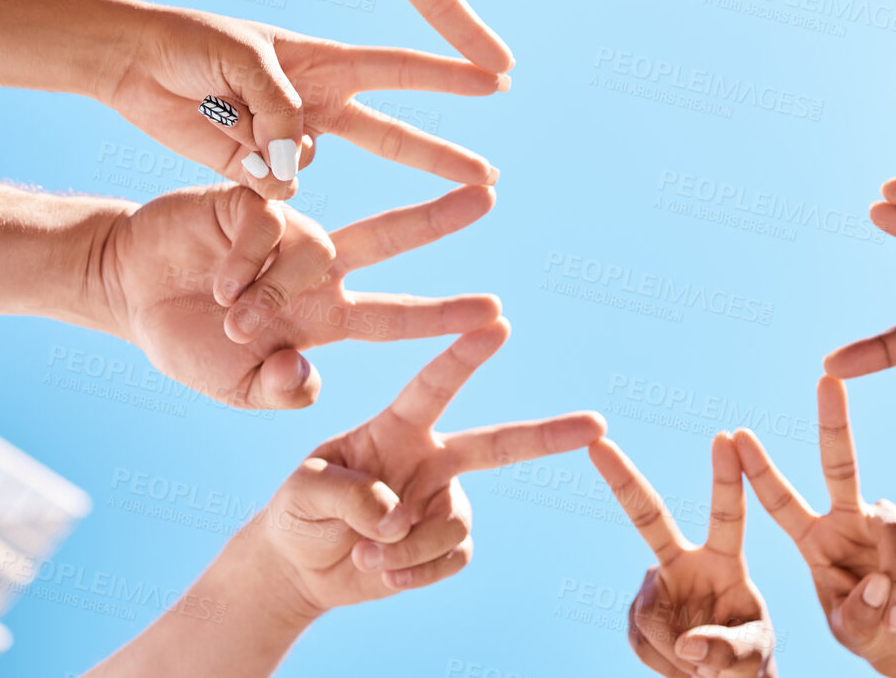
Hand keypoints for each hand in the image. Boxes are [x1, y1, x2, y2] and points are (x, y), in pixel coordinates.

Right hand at [91, 182, 498, 407]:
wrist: (124, 290)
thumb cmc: (187, 342)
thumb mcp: (233, 386)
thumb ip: (273, 391)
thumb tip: (306, 380)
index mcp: (325, 316)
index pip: (397, 318)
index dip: (444, 319)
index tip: (497, 315)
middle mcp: (318, 268)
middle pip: (391, 238)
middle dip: (438, 219)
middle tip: (487, 197)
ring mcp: (287, 231)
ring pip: (315, 251)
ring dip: (277, 290)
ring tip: (232, 313)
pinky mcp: (252, 201)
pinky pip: (267, 226)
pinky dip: (246, 258)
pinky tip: (218, 278)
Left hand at [98, 4, 502, 199]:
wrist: (130, 63)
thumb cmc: (191, 43)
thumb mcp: (244, 61)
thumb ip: (280, 111)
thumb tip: (294, 170)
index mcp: (323, 62)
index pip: (400, 70)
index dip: (449, 77)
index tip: (497, 81)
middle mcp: (313, 104)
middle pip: (390, 135)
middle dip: (437, 156)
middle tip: (488, 179)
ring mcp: (282, 139)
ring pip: (304, 169)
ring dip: (267, 156)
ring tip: (218, 112)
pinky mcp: (248, 170)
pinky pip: (263, 188)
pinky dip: (240, 173)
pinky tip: (212, 135)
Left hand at [253, 320, 605, 615]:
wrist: (300, 567)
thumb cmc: (297, 511)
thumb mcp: (300, 491)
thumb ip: (345, 491)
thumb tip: (395, 514)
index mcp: (395, 427)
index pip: (434, 387)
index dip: (464, 355)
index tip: (498, 322)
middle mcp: (430, 457)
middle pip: (497, 444)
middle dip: (548, 435)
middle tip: (598, 426)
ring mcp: (442, 500)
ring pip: (455, 523)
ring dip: (409, 546)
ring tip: (366, 552)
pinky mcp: (445, 543)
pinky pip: (453, 557)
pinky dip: (416, 572)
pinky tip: (385, 572)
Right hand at [590, 435, 775, 676]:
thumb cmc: (748, 661)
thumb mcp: (753, 657)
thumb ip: (730, 652)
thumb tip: (688, 643)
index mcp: (726, 562)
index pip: (728, 516)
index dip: (727, 478)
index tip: (726, 437)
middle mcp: (686, 562)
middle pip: (649, 519)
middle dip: (623, 480)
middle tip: (598, 444)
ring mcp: (656, 585)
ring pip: (650, 619)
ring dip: (674, 654)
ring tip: (700, 665)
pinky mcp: (638, 613)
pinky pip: (640, 639)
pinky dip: (660, 663)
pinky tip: (679, 662)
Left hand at [736, 378, 895, 668]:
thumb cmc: (864, 628)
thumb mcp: (848, 630)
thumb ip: (856, 614)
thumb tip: (879, 582)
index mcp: (811, 538)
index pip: (779, 500)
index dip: (758, 470)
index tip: (735, 435)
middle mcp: (845, 517)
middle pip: (839, 463)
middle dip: (833, 421)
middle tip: (828, 379)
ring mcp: (883, 517)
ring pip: (891, 526)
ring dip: (895, 574)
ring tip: (891, 614)